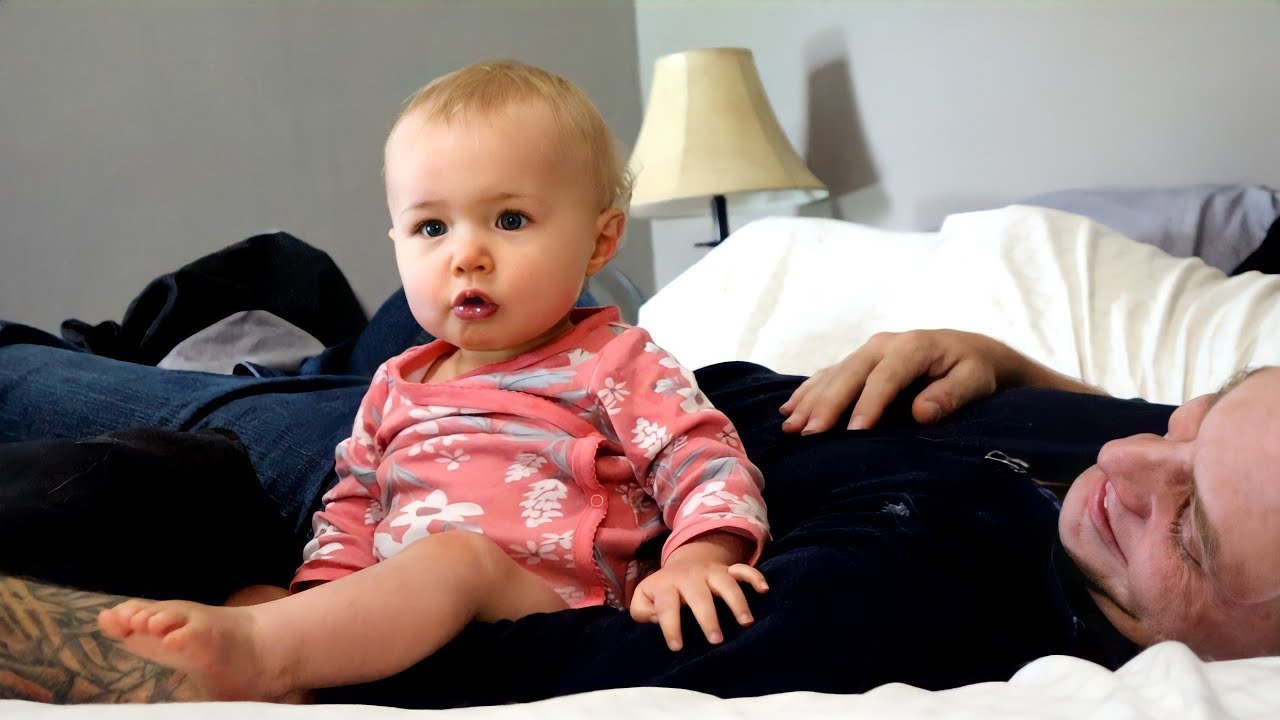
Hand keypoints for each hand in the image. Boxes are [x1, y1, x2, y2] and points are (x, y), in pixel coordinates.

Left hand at [629, 532, 768, 650]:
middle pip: (699, 595)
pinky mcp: (728, 570)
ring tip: (746, 623)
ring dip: (737, 601)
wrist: (684, 563)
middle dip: (708, 617)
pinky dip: (755, 577)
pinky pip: (744, 570)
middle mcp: (691, 577)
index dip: (670, 626)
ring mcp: (712, 572)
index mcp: (667, 585)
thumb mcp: (644, 597)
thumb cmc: (663, 590)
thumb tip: (656, 618)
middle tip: (715, 641)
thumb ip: (642, 610)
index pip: (666, 606)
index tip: (677, 646)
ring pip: (727, 583)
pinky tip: (764, 590)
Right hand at [780, 329, 1098, 433]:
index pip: (886, 376)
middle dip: (828, 404)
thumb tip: (922, 413)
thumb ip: (951, 394)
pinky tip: (789, 412)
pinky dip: (807, 393)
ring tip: (791, 427)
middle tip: (811, 433)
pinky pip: (827, 375)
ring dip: (810, 400)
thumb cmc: (973, 371)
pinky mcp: (858, 361)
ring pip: (833, 374)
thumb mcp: (975, 381)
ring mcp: (867, 351)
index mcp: (913, 346)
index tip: (855, 432)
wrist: (966, 351)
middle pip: (851, 373)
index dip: (869, 403)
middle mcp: (884, 344)